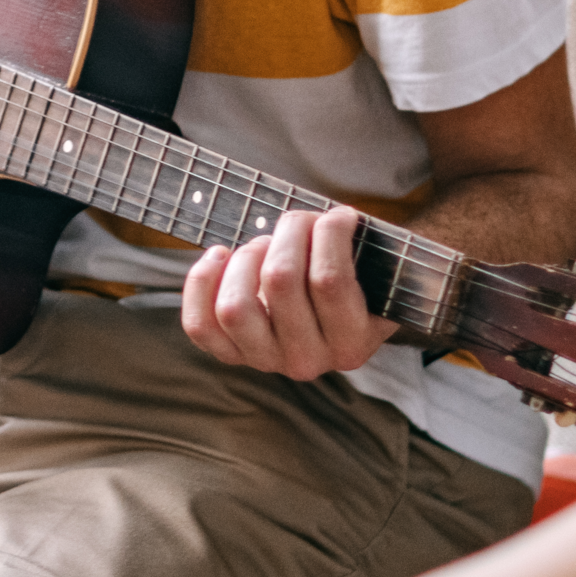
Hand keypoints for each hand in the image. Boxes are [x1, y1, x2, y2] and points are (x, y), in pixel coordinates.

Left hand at [180, 208, 392, 377]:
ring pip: (235, 306)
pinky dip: (201, 282)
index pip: (330, 280)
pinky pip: (200, 324)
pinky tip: (220, 255)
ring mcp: (266, 362)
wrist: (331, 321)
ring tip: (262, 245)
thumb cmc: (355, 284)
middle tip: (298, 222)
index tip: (338, 215)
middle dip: (288, 232)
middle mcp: (308, 361)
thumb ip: (364, 252)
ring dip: (247, 257)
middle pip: (280, 280)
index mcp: (351, 343)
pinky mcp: (232, 355)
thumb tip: (338, 219)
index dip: (330, 233)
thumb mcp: (375, 274)